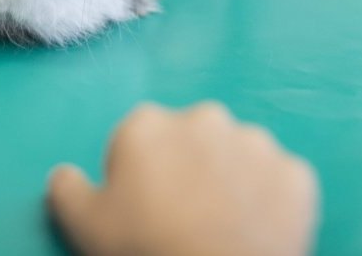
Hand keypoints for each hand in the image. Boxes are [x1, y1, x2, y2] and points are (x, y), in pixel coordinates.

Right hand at [47, 103, 318, 255]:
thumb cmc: (146, 250)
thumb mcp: (83, 224)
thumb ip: (65, 188)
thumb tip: (63, 173)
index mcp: (148, 123)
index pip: (140, 138)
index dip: (141, 174)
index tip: (145, 207)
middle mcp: (205, 118)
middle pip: (193, 138)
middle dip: (191, 166)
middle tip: (186, 215)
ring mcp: (257, 143)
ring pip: (240, 156)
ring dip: (233, 179)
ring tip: (224, 225)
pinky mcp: (297, 174)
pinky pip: (281, 182)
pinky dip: (272, 201)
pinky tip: (258, 230)